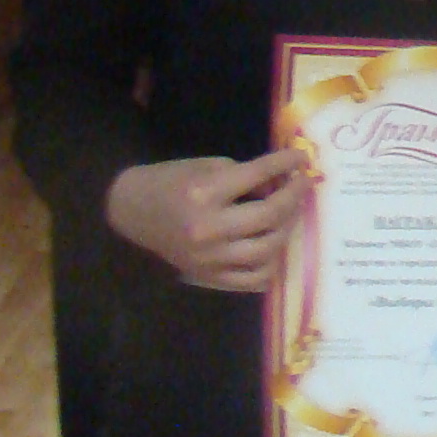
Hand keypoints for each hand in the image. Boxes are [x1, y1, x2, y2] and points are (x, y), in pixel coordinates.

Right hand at [104, 150, 309, 290]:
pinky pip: (254, 279)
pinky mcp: (209, 277)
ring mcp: (210, 258)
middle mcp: (208, 229)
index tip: (302, 158)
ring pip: (269, 249)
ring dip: (287, 228)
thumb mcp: (208, 167)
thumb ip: (247, 176)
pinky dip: (271, 264)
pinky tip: (273, 245)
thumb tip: (284, 181)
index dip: (287, 163)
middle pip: (270, 214)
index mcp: (204, 194)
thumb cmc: (171, 182)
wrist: (133, 212)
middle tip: (303, 184)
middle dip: (295, 195)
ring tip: (288, 212)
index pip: (259, 174)